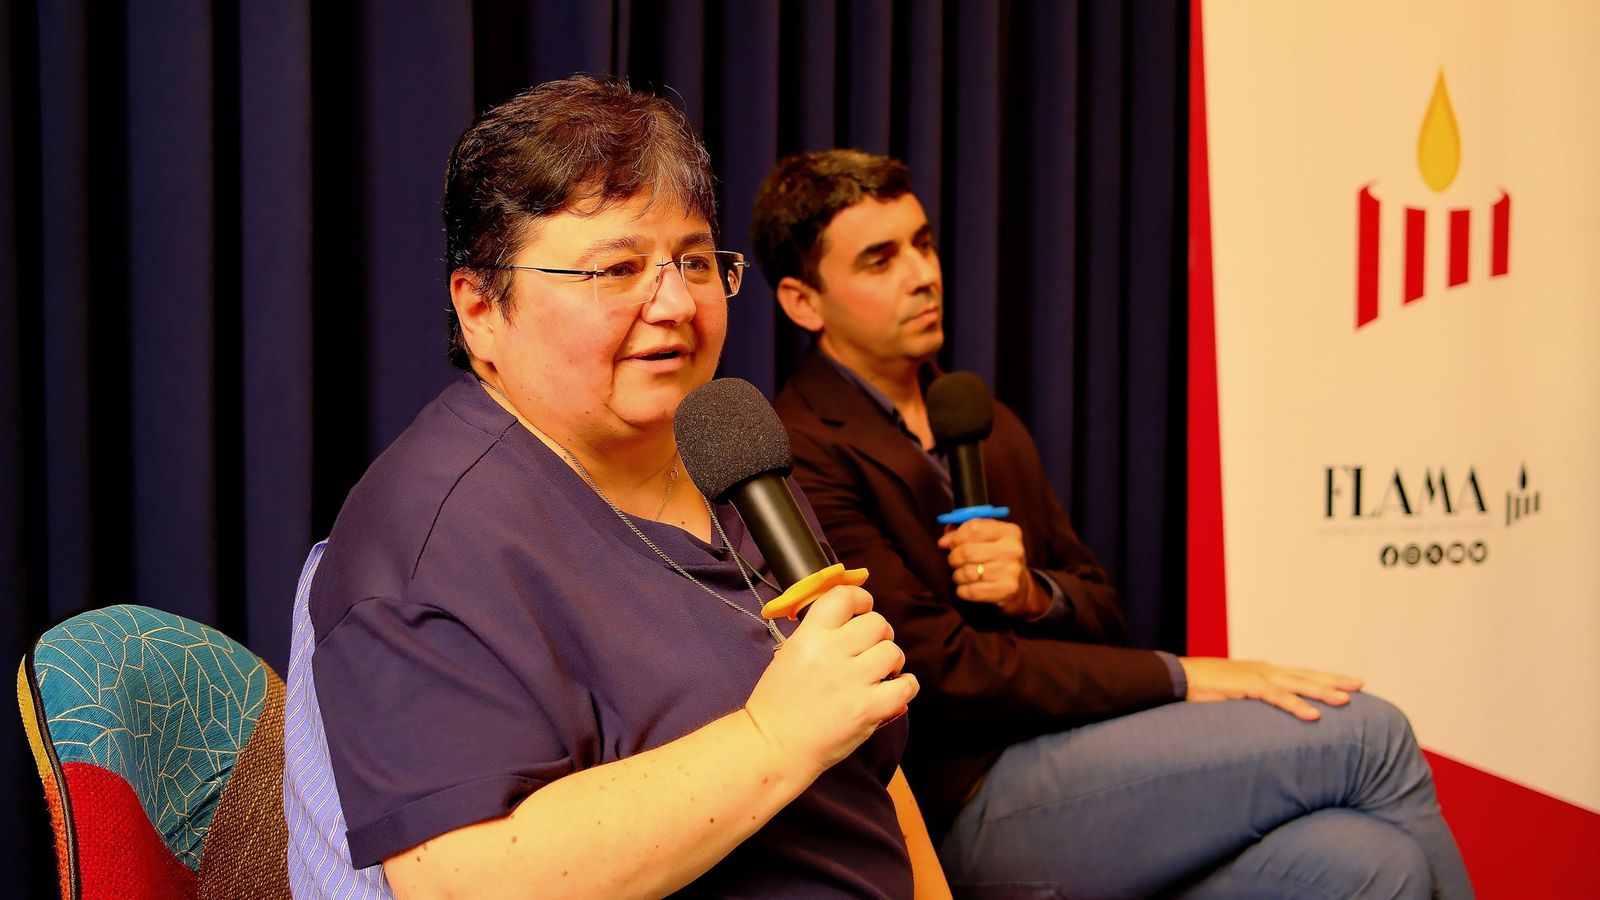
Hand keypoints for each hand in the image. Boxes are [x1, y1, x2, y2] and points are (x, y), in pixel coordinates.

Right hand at [743, 586, 919, 779]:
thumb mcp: (789, 654)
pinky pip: (905, 686)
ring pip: (893, 652)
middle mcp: (833, 654)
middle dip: (878, 634)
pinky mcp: (869, 709)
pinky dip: (904, 685)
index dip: (860, 599)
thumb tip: (848, 618)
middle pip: (877, 623)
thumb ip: (818, 633)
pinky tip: (893, 689)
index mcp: (809, 637)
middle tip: (870, 649)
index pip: (844, 597)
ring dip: (890, 660)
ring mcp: (853, 682)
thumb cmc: (777, 702)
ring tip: (879, 672)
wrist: (773, 746)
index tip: (862, 609)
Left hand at [938, 519, 1047, 617]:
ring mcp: (1011, 570)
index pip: (974, 527)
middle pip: (967, 551)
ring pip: (966, 572)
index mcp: (1009, 531)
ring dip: (958, 575)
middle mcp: (1012, 549)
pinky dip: (962, 590)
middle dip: (954, 558)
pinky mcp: (1006, 590)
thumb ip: (961, 533)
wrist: (1019, 586)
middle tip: (955, 561)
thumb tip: (943, 542)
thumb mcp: (985, 539)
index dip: (957, 537)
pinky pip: (970, 591)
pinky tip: (968, 587)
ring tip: (964, 574)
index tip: (954, 543)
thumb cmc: (996, 558)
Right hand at [1179, 657, 1364, 720]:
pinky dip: (1296, 706)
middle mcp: (1265, 670)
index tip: (1348, 682)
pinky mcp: (1246, 686)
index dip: (1325, 678)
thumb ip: (1253, 703)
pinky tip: (1313, 716)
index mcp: (1264, 672)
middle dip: (1334, 680)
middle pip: (1306, 675)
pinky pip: (1277, 697)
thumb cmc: (1203, 689)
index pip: (1301, 674)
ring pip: (1298, 684)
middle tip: (1360, 684)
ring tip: (1347, 700)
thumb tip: (1267, 721)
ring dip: (1323, 692)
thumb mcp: (1235, 695)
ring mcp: (1257, 676)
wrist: (1177, 677)